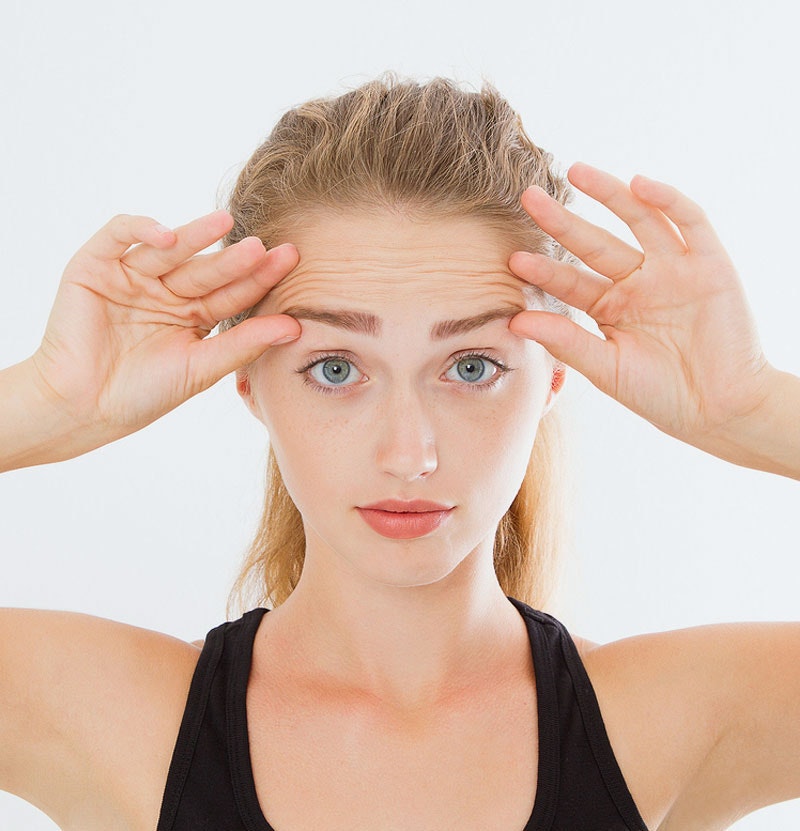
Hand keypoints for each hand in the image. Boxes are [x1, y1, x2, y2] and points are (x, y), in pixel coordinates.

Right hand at [27, 210, 299, 451]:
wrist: (83, 407)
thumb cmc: (143, 394)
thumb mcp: (201, 368)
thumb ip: (244, 344)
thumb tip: (295, 327)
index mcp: (193, 315)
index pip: (232, 293)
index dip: (259, 279)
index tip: (290, 263)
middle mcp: (166, 292)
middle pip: (207, 270)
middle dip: (235, 259)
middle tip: (265, 248)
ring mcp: (132, 276)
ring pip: (170, 249)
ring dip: (196, 236)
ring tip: (225, 224)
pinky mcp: (96, 266)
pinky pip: (119, 235)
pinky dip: (141, 230)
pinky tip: (168, 237)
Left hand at [508, 163, 776, 453]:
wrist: (720, 409)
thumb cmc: (660, 395)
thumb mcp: (606, 368)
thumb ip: (566, 341)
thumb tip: (515, 320)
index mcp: (610, 309)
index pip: (570, 281)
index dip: (544, 270)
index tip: (514, 260)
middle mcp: (637, 283)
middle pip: (594, 244)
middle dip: (563, 221)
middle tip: (529, 197)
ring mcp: (672, 270)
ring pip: (638, 220)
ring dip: (610, 193)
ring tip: (576, 171)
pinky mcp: (709, 263)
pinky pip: (688, 222)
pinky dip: (667, 201)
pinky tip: (639, 184)